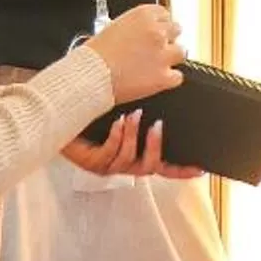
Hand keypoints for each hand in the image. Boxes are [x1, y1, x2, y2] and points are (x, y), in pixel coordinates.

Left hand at [62, 111, 207, 182]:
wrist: (60, 111)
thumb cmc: (93, 110)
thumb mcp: (126, 107)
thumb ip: (148, 108)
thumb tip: (169, 90)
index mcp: (136, 154)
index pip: (164, 167)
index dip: (183, 171)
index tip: (200, 168)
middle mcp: (124, 164)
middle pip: (151, 169)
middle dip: (156, 147)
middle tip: (158, 126)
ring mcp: (108, 166)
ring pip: (130, 162)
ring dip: (134, 138)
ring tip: (133, 116)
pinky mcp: (92, 163)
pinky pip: (109, 156)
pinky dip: (117, 138)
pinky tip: (118, 122)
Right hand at [92, 0, 184, 105]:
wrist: (91, 76)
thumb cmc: (94, 55)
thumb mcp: (112, 28)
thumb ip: (133, 28)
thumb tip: (139, 34)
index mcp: (143, 15)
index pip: (164, 14)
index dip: (160, 24)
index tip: (156, 31)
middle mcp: (157, 32)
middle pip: (176, 30)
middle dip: (167, 39)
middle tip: (156, 49)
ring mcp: (163, 54)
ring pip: (181, 51)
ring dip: (171, 57)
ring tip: (157, 64)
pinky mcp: (164, 76)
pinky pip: (178, 76)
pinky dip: (169, 79)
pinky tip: (158, 80)